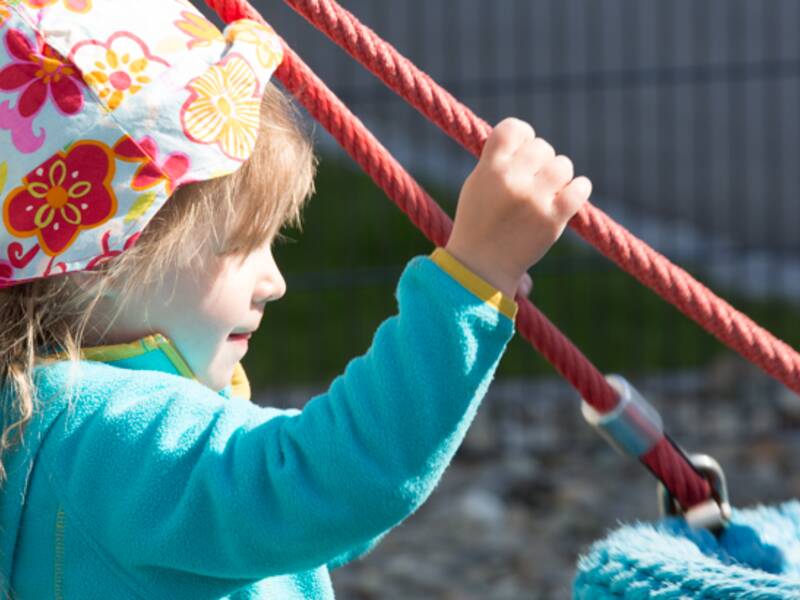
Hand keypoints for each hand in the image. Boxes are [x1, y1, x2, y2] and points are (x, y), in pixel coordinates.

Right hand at [445, 118, 591, 297]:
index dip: (524, 136)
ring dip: (560, 176)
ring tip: (550, 191)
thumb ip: (498, 160)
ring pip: (563, 165)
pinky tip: (571, 195)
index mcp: (489, 168)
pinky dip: (579, 189)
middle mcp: (511, 179)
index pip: (514, 128)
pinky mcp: (552, 218)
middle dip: (542, 161)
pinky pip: (579, 188)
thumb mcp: (476, 184)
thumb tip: (527, 142)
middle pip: (542, 147)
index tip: (524, 149)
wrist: (482, 265)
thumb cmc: (478, 223)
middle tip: (536, 180)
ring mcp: (533, 199)